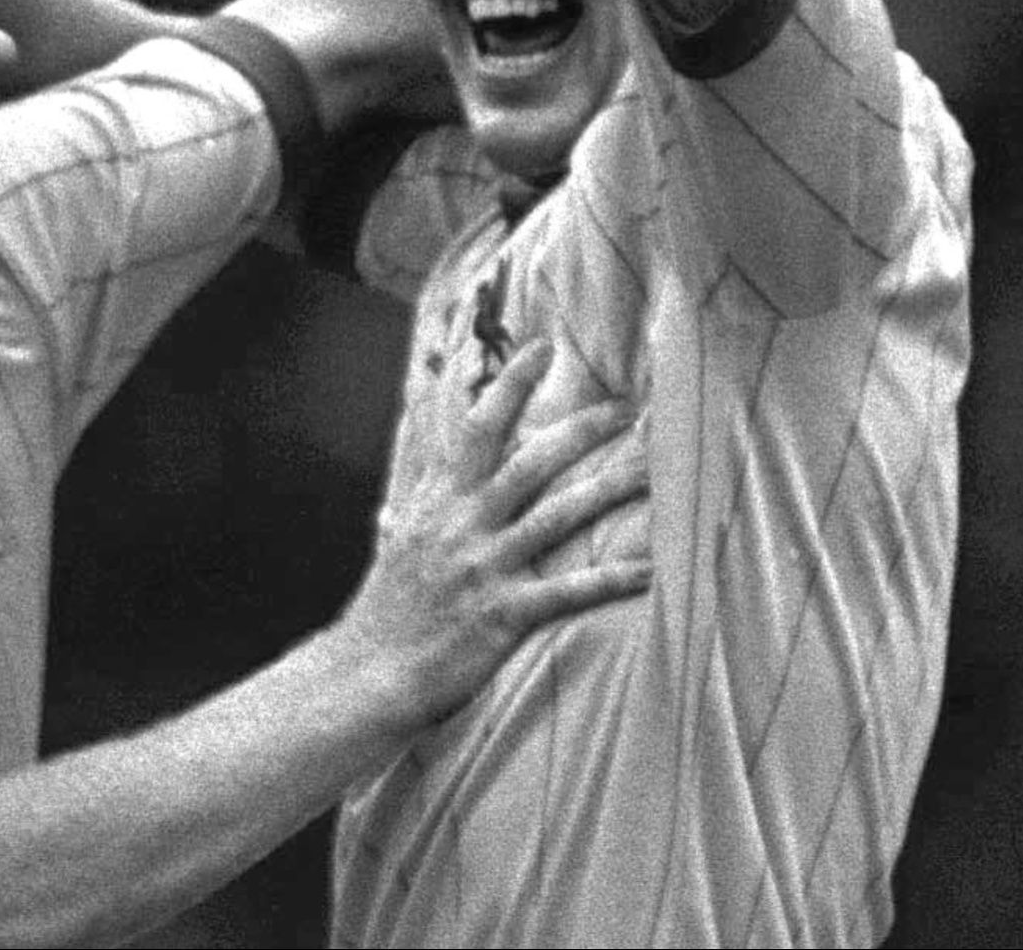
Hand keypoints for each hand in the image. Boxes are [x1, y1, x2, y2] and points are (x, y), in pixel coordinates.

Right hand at [330, 336, 651, 728]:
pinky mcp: (503, 613)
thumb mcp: (395, 543)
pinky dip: (613, 580)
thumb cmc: (387, 612)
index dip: (510, 384)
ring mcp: (484, 566)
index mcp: (439, 502)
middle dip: (581, 429)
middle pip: (530, 461)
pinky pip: (569, 591)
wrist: (368, 673)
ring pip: (558, 515)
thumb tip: (400, 493)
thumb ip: (410, 507)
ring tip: (653, 470)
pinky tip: (654, 570)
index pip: (476, 426)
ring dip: (610, 490)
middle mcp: (463, 524)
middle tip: (627, 407)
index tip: (544, 348)